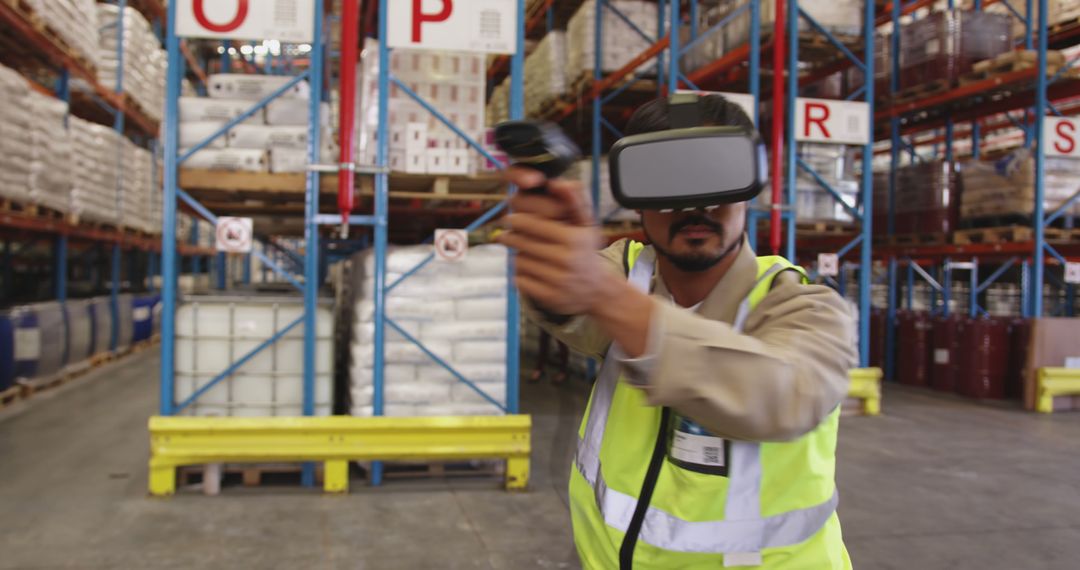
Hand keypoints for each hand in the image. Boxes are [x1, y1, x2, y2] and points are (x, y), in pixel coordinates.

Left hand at [496, 167, 611, 315]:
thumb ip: (573, 200)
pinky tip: (530, 269)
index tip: (512, 218)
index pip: (531, 224)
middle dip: (511, 236)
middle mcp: (565, 260)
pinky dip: (520, 274)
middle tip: (508, 234)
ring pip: (518, 261)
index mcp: (573, 239)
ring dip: (516, 255)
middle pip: (521, 242)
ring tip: (524, 252)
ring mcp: (556, 281)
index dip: (517, 219)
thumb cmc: (587, 252)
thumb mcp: (586, 224)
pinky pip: (520, 280)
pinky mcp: (547, 297)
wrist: (599, 291)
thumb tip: (556, 182)